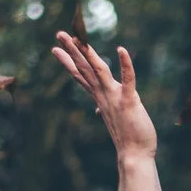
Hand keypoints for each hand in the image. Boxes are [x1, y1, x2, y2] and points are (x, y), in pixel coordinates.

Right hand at [51, 31, 158, 164]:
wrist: (135, 156)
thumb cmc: (128, 138)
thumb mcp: (114, 119)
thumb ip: (105, 109)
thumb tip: (97, 109)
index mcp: (100, 98)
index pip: (81, 76)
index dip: (68, 62)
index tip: (55, 49)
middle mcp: (104, 96)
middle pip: (85, 68)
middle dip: (72, 50)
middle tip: (59, 33)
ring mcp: (114, 98)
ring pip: (98, 70)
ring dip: (88, 52)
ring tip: (78, 37)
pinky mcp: (129, 101)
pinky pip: (127, 80)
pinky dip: (125, 65)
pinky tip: (121, 49)